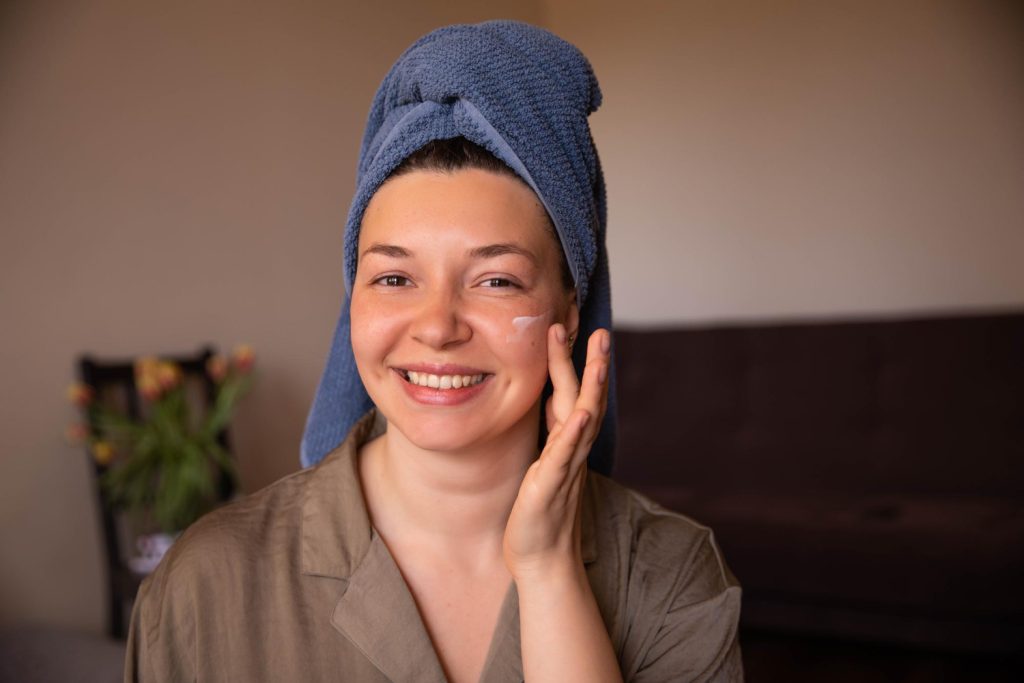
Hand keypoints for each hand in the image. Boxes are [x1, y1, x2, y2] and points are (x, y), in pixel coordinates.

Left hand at [503, 325, 610, 579]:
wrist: (541, 558)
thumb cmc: (538, 513)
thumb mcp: (543, 464)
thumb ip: (550, 437)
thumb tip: (549, 408)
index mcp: (566, 441)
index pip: (574, 394)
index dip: (574, 363)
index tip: (573, 329)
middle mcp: (572, 449)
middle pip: (588, 398)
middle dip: (594, 364)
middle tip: (601, 330)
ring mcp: (566, 466)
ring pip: (584, 419)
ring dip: (592, 387)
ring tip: (598, 358)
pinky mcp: (552, 485)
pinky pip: (566, 455)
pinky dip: (574, 433)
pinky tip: (581, 412)